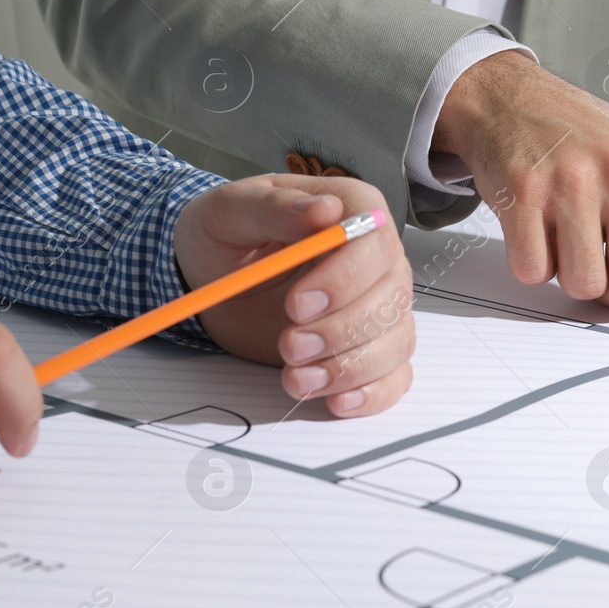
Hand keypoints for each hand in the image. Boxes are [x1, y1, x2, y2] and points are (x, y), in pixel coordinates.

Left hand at [174, 174, 413, 416]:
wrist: (212, 275)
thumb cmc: (226, 235)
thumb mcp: (230, 211)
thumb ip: (274, 207)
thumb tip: (322, 210)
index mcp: (351, 210)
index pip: (375, 244)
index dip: (344, 279)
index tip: (297, 305)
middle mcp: (376, 258)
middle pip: (391, 297)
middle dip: (340, 331)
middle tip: (289, 345)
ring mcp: (378, 305)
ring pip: (395, 341)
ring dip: (349, 368)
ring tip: (295, 378)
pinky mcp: (367, 346)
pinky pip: (394, 375)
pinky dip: (372, 394)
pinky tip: (336, 400)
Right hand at [433, 51, 608, 349]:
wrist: (513, 98)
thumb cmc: (586, 133)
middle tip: (600, 245)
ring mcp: (573, 183)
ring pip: (583, 285)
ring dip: (571, 271)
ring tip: (567, 228)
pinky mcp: (525, 194)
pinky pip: (534, 271)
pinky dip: (533, 260)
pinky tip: (535, 222)